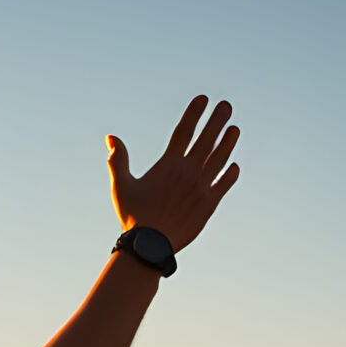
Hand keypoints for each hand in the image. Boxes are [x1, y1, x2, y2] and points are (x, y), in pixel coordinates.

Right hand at [106, 96, 240, 251]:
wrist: (150, 247)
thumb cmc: (133, 216)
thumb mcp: (121, 186)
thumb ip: (118, 160)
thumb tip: (111, 138)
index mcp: (168, 165)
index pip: (184, 132)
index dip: (194, 114)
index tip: (203, 99)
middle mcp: (188, 173)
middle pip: (206, 140)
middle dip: (217, 121)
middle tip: (226, 106)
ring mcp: (201, 188)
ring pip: (219, 160)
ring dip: (227, 143)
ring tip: (235, 129)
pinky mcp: (208, 205)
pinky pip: (223, 185)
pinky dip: (230, 175)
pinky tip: (234, 166)